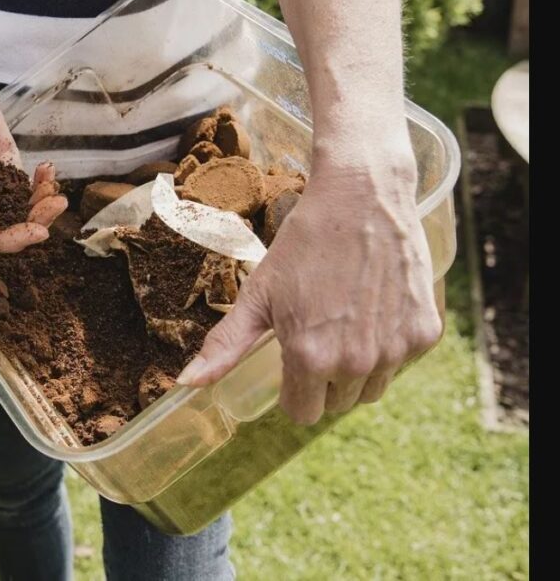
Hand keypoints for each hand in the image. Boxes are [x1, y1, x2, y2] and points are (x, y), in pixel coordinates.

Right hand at [0, 65, 66, 252]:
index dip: (6, 240)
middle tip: (54, 208)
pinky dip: (40, 181)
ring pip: (19, 205)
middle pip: (4, 225)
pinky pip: (25, 181)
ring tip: (57, 194)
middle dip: (31, 221)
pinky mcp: (4, 161)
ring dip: (40, 203)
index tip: (33, 232)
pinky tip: (49, 172)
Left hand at [175, 159, 441, 423]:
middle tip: (318, 331)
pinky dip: (389, 345)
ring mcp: (396, 350)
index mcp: (310, 358)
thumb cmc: (304, 244)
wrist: (362, 198)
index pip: (301, 412)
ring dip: (358, 369)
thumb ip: (225, 346)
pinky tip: (374, 308)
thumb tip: (186, 384)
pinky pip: (402, 362)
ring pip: (371, 389)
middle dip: (323, 378)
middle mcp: (356, 363)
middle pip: (336, 403)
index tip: (291, 358)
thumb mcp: (258, 294)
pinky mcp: (425, 333)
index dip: (292, 389)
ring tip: (345, 321)